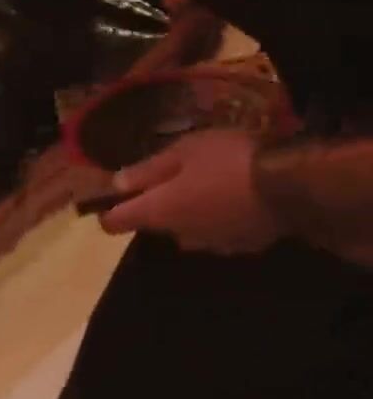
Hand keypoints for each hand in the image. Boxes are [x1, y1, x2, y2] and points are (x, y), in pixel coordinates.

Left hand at [100, 128, 284, 253]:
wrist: (291, 186)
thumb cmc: (229, 160)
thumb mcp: (184, 151)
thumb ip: (148, 170)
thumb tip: (115, 185)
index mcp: (158, 211)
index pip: (114, 223)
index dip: (107, 212)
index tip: (110, 199)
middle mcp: (178, 235)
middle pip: (155, 224)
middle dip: (158, 204)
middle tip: (175, 175)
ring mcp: (211, 245)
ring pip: (187, 229)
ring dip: (190, 212)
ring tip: (208, 184)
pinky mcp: (240, 247)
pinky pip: (217, 233)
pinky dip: (218, 219)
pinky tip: (234, 199)